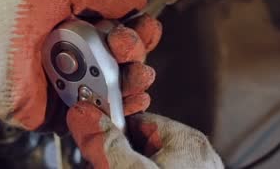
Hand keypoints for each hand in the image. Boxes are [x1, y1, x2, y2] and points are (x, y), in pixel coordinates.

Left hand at [0, 0, 161, 128]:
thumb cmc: (7, 15)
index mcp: (79, 20)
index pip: (122, 24)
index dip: (139, 26)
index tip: (143, 25)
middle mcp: (79, 50)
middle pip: (126, 55)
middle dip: (135, 50)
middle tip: (124, 47)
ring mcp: (74, 80)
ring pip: (120, 85)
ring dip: (134, 80)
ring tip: (132, 77)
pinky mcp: (66, 108)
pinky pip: (101, 112)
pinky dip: (120, 109)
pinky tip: (127, 101)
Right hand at [67, 102, 223, 168]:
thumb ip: (108, 145)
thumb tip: (84, 115)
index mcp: (187, 140)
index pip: (135, 119)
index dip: (109, 129)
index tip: (90, 138)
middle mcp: (196, 156)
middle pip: (139, 143)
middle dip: (117, 154)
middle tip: (102, 165)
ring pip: (147, 160)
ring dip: (125, 164)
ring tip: (108, 168)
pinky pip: (159, 167)